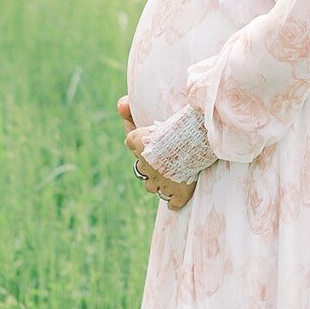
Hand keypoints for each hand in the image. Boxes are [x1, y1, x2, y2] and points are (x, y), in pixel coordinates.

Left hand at [118, 95, 195, 209]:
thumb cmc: (171, 129)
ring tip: (168, 175)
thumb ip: (127, 110)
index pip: (131, 142)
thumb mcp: (147, 114)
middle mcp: (147, 169)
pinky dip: (174, 201)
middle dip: (148, 165)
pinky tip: (176, 198)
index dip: (137, 141)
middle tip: (160, 157)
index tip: (145, 139)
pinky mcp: (179, 194)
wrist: (189, 145)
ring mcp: (163, 184)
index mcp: (138, 147)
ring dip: (159, 183)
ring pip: (153, 187)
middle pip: (141, 170)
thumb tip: (120, 105)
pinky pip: (173, 203)